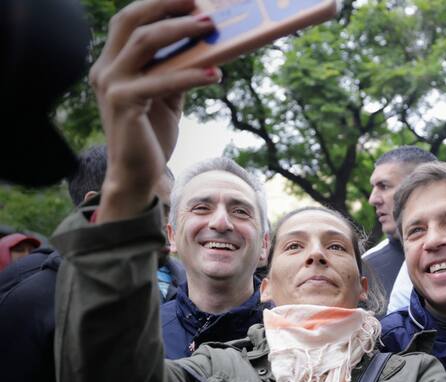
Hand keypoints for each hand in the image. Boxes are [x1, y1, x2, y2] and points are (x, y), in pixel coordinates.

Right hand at [90, 0, 219, 221]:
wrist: (137, 174)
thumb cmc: (152, 135)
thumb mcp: (167, 96)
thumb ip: (176, 70)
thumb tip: (205, 46)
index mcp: (113, 63)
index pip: (130, 20)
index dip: (157, 4)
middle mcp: (105, 68)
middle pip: (131, 21)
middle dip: (165, 7)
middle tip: (199, 4)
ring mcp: (111, 84)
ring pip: (143, 42)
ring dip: (180, 32)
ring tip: (211, 29)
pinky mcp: (123, 102)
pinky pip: (161, 80)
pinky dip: (190, 75)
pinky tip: (215, 73)